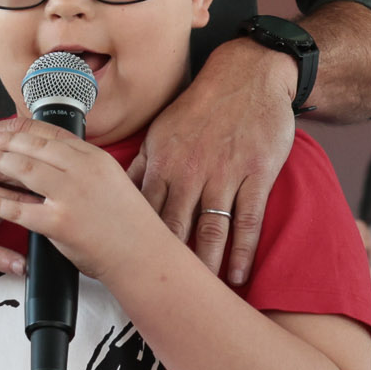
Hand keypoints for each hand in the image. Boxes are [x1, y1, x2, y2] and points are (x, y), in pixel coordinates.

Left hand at [0, 119, 171, 283]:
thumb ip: (87, 168)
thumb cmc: (129, 224)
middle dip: (6, 140)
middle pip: (34, 147)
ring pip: (24, 170)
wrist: (143, 256)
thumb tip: (63, 158)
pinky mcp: (59, 223)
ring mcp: (71, 196)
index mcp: (96, 159)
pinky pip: (20, 209)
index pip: (54, 135)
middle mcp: (83, 171)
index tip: (9, 127)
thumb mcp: (113, 181)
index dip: (26, 129)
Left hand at [125, 37, 299, 285]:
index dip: (134, 242)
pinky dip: (243, 251)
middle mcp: (191, 171)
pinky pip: (248, 219)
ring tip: (201, 293)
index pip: (143, 211)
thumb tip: (115, 194)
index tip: (127, 269)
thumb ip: (141, 166)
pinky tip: (237, 274)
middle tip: (160, 294)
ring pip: (212, 229)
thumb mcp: (161, 130)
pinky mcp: (256, 174)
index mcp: (163, 161)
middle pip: (174, 227)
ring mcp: (225, 174)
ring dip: (206, 264)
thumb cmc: (201, 107)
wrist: (247, 75)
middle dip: (167, 263)